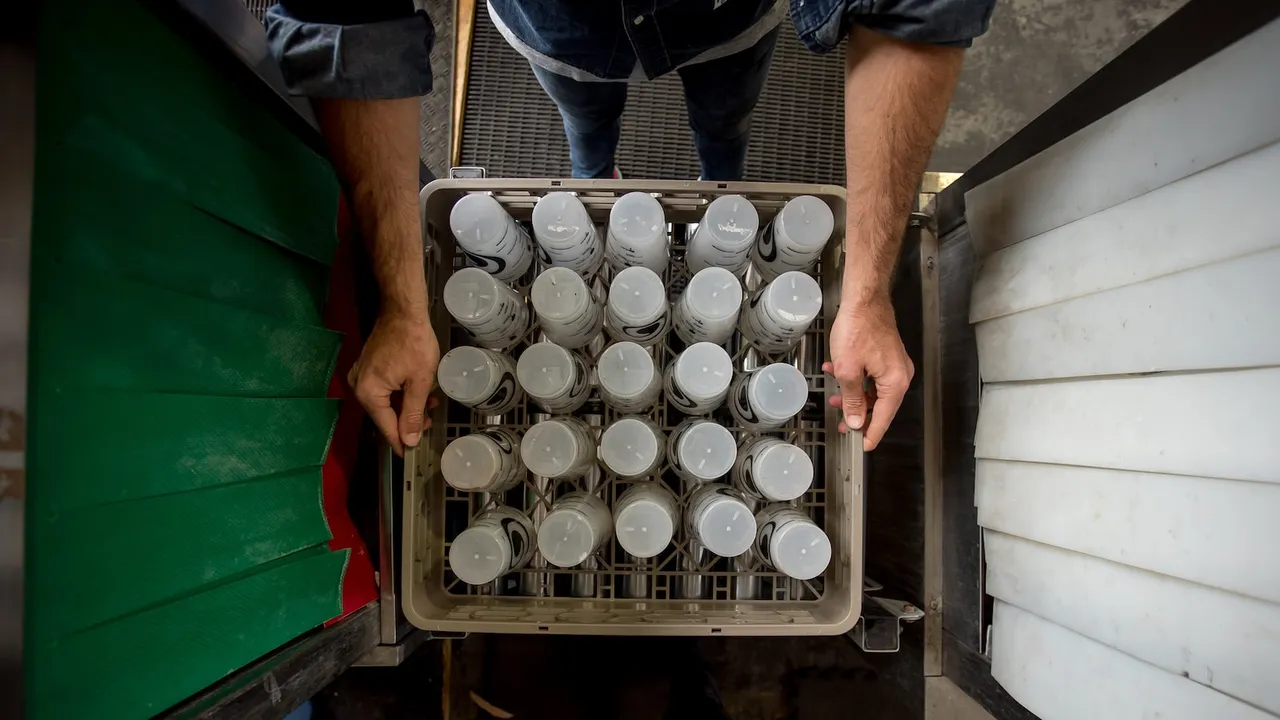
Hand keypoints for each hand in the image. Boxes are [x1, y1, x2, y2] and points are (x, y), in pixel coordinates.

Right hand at [348, 310, 440, 454]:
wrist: (403, 310)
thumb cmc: (413, 342)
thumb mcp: (419, 382)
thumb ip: (414, 413)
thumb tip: (409, 440)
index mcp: (368, 393)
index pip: (386, 427)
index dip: (401, 442)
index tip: (411, 454)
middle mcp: (359, 386)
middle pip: (384, 416)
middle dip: (408, 421)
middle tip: (430, 422)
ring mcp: (361, 375)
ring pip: (385, 403)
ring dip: (407, 406)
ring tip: (430, 404)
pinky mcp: (367, 367)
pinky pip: (383, 390)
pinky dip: (400, 394)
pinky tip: (418, 392)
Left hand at [823, 293, 913, 450]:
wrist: (864, 298)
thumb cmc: (858, 328)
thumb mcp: (848, 370)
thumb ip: (852, 400)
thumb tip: (857, 421)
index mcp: (895, 382)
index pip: (884, 417)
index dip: (872, 433)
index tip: (863, 446)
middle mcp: (900, 375)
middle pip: (880, 405)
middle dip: (859, 414)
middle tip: (843, 425)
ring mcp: (894, 364)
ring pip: (873, 390)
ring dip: (853, 394)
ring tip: (834, 397)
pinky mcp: (886, 354)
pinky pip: (872, 375)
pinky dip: (856, 378)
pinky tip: (837, 371)